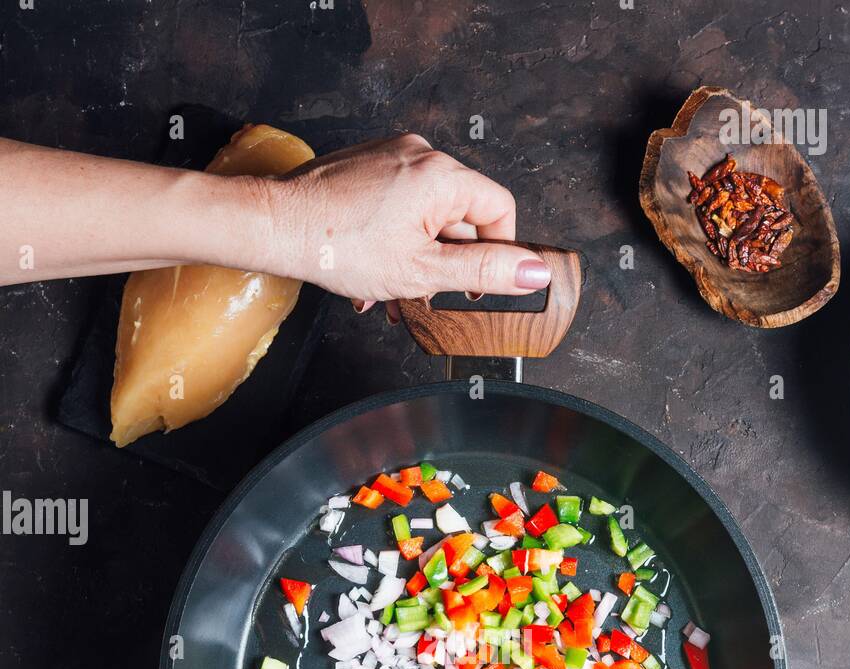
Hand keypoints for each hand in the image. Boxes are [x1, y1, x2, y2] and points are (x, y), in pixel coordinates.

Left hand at [257, 134, 551, 311]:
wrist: (275, 226)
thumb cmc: (336, 246)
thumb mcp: (422, 271)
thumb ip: (483, 271)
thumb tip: (533, 271)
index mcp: (442, 175)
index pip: (498, 211)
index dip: (496, 254)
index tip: (476, 285)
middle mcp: (420, 155)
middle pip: (461, 215)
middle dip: (445, 263)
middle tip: (423, 293)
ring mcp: (392, 156)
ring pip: (428, 215)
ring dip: (418, 258)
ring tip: (393, 289)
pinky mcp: (370, 165)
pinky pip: (401, 204)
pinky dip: (396, 238)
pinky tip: (376, 269)